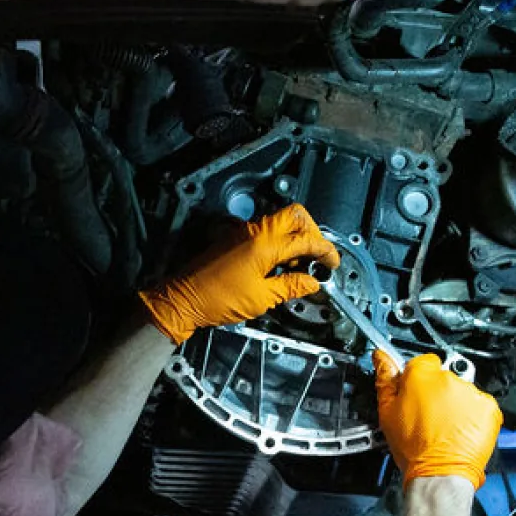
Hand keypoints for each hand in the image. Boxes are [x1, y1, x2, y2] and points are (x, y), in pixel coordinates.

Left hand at [138, 205, 340, 344]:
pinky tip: (278, 264)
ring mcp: (243, 232)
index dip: (325, 250)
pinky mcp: (234, 238)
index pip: (306, 239)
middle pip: (296, 216)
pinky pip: (264, 231)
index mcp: (265, 244)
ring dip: (295, 238)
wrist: (184, 299)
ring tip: (298, 265)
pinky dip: (278, 242)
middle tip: (318, 255)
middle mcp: (254, 231)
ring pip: (280, 222)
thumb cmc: (216, 299)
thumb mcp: (261, 298)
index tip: (332, 262)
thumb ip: (291, 286)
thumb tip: (311, 282)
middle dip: (313, 232)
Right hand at [375, 351, 502, 490]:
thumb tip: (381, 357)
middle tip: (428, 418)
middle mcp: (448, 378)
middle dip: (436, 393)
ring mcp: (470, 392)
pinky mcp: (488, 407)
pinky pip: (479, 405)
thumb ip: (385, 380)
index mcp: (421, 375)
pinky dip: (473, 416)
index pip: (421, 363)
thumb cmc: (413, 448)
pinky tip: (460, 431)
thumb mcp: (387, 413)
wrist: (440, 474)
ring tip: (445, 428)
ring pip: (461, 392)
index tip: (416, 395)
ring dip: (455, 405)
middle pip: (442, 378)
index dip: (417, 380)